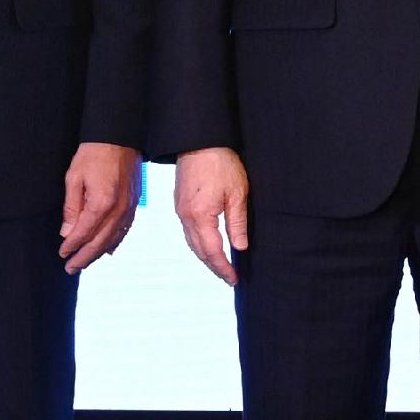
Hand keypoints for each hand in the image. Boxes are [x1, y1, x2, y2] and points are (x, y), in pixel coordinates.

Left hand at [59, 143, 142, 272]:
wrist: (120, 136)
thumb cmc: (94, 154)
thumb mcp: (74, 177)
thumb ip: (72, 207)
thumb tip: (67, 232)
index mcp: (101, 203)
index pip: (84, 233)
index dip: (72, 246)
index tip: (62, 254)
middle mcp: (118, 210)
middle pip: (100, 242)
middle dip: (84, 257)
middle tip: (71, 268)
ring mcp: (129, 208)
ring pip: (113, 239)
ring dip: (98, 253)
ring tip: (85, 262)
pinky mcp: (134, 204)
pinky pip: (124, 230)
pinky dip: (114, 242)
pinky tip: (107, 250)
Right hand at [174, 148, 248, 284]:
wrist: (199, 140)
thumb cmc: (220, 163)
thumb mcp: (237, 194)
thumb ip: (237, 223)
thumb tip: (240, 247)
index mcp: (201, 217)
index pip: (212, 252)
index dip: (223, 268)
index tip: (234, 279)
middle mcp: (186, 217)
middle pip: (199, 251)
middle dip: (214, 266)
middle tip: (228, 277)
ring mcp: (180, 210)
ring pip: (191, 242)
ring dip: (205, 256)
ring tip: (220, 265)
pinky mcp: (180, 203)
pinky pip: (188, 231)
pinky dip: (198, 243)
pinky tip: (207, 244)